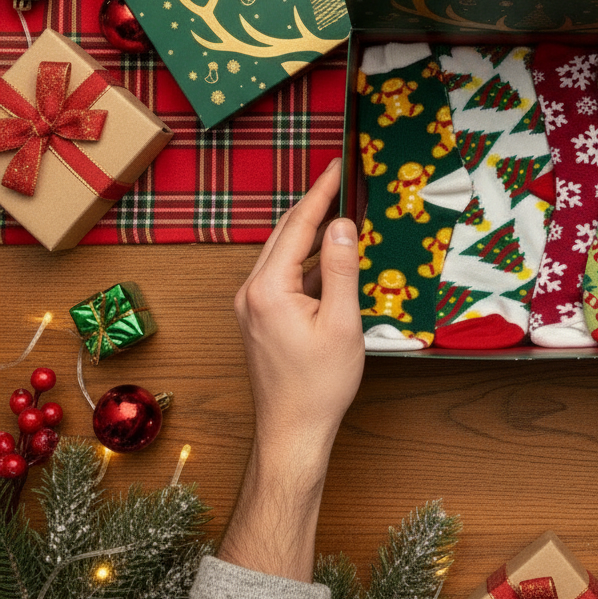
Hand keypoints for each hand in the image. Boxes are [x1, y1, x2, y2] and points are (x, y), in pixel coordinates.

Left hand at [219, 160, 362, 582]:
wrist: (292, 432)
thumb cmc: (318, 386)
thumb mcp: (342, 323)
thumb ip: (342, 269)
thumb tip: (343, 225)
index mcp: (268, 289)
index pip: (298, 225)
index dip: (322, 192)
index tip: (339, 166)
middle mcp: (252, 292)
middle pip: (286, 233)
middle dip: (315, 204)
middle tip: (342, 179)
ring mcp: (252, 305)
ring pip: (284, 253)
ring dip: (312, 232)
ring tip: (342, 210)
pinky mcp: (260, 318)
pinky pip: (284, 275)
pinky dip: (308, 260)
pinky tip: (332, 258)